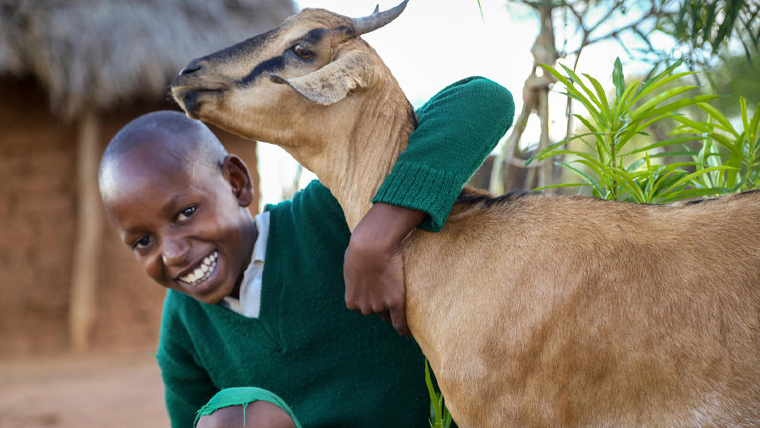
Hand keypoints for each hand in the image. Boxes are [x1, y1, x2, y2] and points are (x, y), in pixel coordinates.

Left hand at [344, 203, 425, 335]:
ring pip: (388, 313)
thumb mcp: (351, 267)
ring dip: (392, 305)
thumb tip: (361, 279)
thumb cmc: (360, 250)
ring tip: (397, 288)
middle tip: (388, 285)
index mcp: (352, 302)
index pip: (364, 308)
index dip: (371, 298)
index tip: (377, 293)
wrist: (371, 245)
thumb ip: (356, 280)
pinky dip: (403, 328)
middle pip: (376, 311)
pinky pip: (400, 322)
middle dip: (381, 301)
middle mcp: (365, 308)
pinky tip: (408, 331)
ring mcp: (380, 306)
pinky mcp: (395, 302)